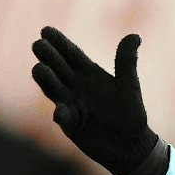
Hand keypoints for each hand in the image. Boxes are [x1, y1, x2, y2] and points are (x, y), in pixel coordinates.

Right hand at [31, 27, 162, 174]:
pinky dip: (61, 114)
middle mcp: (75, 86)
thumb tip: (135, 36)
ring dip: (46, 80)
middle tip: (39, 44)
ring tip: (39, 69)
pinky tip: (60, 111)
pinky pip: (63, 118)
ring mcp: (70, 104)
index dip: (59, 42)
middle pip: (57, 67)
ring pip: (53, 88)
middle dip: (48, 56)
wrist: (131, 144)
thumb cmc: (130, 113)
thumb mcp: (129, 85)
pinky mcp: (71, 124)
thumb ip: (126, 61)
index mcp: (88, 73)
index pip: (71, 54)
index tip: (46, 30)